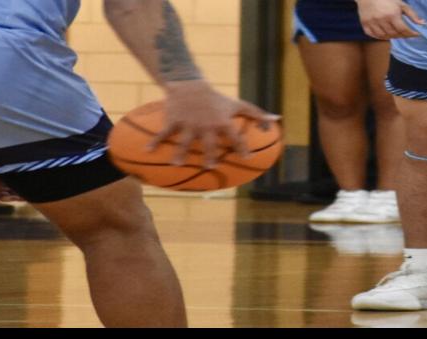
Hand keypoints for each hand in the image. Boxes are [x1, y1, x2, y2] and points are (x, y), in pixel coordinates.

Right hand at [151, 82, 281, 168]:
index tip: (248, 158)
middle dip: (209, 154)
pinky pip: (164, 133)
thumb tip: (277, 120)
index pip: (235, 137)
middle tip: (209, 166)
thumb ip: (257, 114)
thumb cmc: (216, 99)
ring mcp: (188, 124)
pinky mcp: (173, 121)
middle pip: (208, 143)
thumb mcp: (237, 104)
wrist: (189, 84)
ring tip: (176, 165)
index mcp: (222, 123)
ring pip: (184, 141)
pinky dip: (155, 142)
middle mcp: (206, 125)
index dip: (242, 147)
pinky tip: (148, 152)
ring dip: (180, 153)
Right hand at [359, 0, 426, 38]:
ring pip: (385, 37)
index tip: (416, 34)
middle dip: (402, 35)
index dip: (411, 34)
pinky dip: (381, 37)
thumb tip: (422, 23)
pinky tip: (385, 33)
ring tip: (395, 32)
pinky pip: (374, 36)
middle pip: (395, 34)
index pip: (403, 30)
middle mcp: (382, 20)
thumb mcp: (401, 4)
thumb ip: (411, 14)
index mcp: (392, 14)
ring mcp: (372, 23)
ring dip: (392, 36)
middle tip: (405, 32)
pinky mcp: (365, 25)